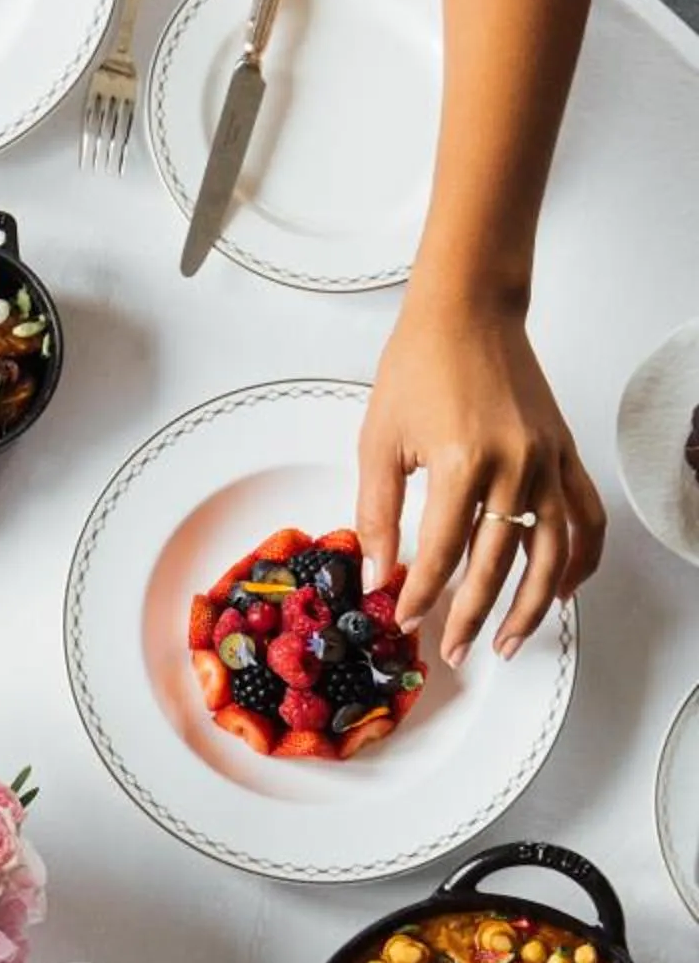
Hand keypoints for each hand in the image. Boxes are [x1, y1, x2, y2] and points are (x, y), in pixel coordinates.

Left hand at [357, 290, 604, 666]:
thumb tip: (378, 573)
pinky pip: (585, 518)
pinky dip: (580, 560)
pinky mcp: (565, 453)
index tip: (405, 620)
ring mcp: (548, 461)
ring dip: (534, 606)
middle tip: (452, 651)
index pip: (440, 552)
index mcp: (462, 462)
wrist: (467, 311)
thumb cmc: (418, 367)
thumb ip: (376, 514)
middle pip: (497, 564)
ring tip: (512, 642)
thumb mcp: (378, 441)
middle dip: (472, 616)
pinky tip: (561, 591)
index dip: (421, 593)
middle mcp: (515, 465)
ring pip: (552, 553)